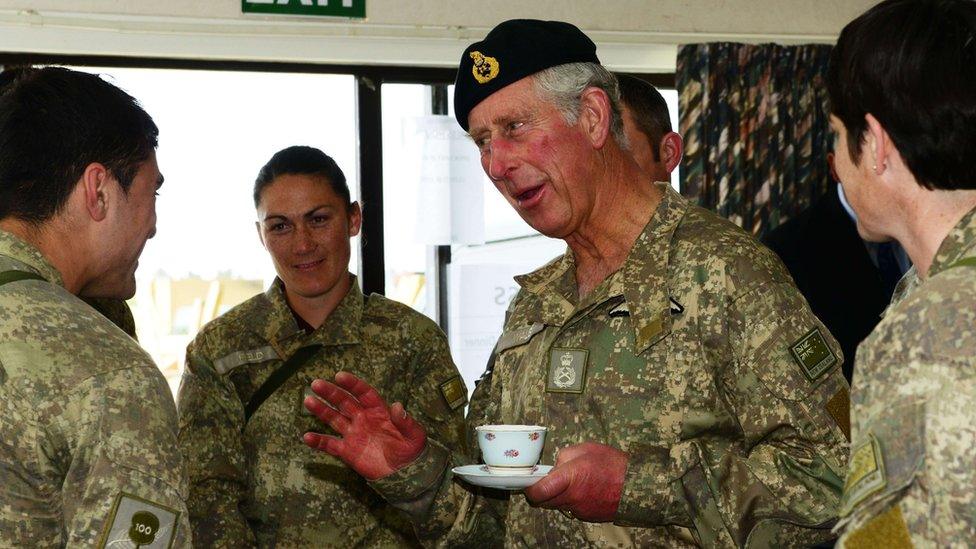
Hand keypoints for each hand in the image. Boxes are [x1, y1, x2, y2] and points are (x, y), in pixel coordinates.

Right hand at [303, 371, 426, 479]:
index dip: (352, 384)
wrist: (404, 474)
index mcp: (379, 411)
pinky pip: (330, 445)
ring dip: (321, 410)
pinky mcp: (347, 451)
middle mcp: (363, 419)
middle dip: (331, 392)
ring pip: (334, 419)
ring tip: (308, 400)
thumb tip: (398, 406)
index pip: (363, 393)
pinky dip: (318, 441)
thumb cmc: (412, 450)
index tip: (339, 376)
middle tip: (316, 383)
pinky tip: (307, 437)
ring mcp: (354, 434)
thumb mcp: (414, 435)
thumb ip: (405, 421)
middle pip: (344, 402)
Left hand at [523, 442, 627, 521]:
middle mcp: (572, 497)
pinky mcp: (586, 516)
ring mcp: (579, 509)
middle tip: (545, 481)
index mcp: (570, 478)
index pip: (539, 491)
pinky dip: (570, 501)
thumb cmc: (613, 464)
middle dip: (540, 492)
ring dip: (556, 496)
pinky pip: (570, 509)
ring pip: (556, 505)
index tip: (529, 482)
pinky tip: (581, 490)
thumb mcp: (586, 449)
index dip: (530, 488)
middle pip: (543, 502)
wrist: (636, 485)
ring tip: (567, 483)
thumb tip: (555, 466)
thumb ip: (564, 456)